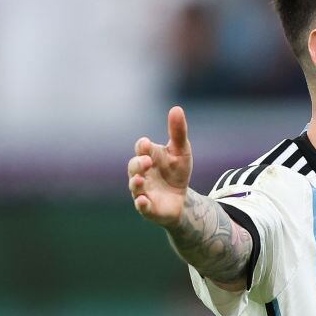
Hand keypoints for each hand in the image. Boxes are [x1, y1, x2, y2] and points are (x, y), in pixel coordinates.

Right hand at [127, 106, 192, 225]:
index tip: (147, 144)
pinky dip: (141, 203)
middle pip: (134, 167)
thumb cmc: (177, 172)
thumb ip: (178, 132)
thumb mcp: (181, 151)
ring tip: (141, 179)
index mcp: (148, 157)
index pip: (141, 148)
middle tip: (147, 161)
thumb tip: (176, 108)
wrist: (181, 199)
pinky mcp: (148, 207)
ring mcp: (143, 190)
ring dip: (136, 182)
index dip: (143, 146)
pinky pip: (141, 206)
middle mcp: (141, 173)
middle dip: (138, 164)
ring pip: (134, 186)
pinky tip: (143, 201)